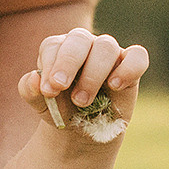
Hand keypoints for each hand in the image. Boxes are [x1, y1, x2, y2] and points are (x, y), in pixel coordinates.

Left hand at [19, 28, 147, 128]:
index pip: (53, 46)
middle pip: (79, 39)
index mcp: (58, 48)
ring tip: (82, 101)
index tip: (49, 90)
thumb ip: (31, 91)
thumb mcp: (43, 105)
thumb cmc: (61, 110)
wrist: (84, 130)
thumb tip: (33, 79)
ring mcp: (108, 52)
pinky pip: (137, 56)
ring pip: (106, 47)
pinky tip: (115, 86)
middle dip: (68, 62)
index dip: (50, 65)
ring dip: (93, 74)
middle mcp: (84, 44)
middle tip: (60, 87)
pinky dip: (129, 68)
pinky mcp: (131, 64)